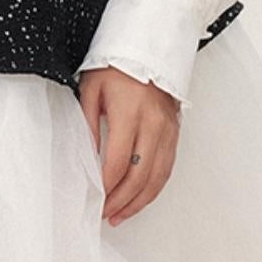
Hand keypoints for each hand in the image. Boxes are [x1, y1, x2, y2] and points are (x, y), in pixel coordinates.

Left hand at [78, 66, 180, 224]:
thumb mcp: (91, 90)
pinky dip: (153, 188)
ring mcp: (168, 130)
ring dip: (138, 201)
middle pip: (139, 176)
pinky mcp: (175, 133)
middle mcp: (154, 124)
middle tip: (105, 213)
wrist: (148, 47)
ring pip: (156, 177)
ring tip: (120, 215)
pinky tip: (139, 199)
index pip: (119, 162)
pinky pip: (167, 168)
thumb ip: (88, 126)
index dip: (106, 186)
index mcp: (130, 113)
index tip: (94, 198)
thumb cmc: (116, 65)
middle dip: (120, 200)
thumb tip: (86, 159)